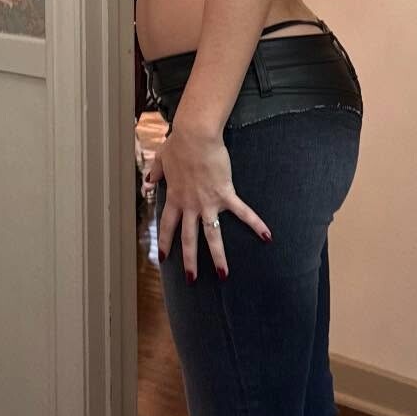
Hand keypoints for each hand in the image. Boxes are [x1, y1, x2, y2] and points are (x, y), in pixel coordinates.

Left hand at [148, 121, 270, 282]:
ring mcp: (208, 202)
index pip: (168, 226)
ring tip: (223, 275)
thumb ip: (156, 173)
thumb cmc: (178, 144)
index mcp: (175, 197)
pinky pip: (242, 212)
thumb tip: (149, 181)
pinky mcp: (225, 194)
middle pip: (189, 239)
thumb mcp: (162, 159)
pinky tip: (267, 236)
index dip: (166, 243)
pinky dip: (255, 224)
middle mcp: (191, 205)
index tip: (164, 258)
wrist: (195, 136)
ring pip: (212, 235)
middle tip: (192, 280)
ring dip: (218, 256)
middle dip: (190, 261)